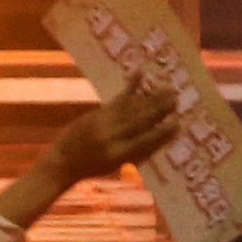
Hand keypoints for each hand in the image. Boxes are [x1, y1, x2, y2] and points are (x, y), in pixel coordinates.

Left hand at [45, 84, 185, 186]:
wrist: (62, 162)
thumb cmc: (91, 167)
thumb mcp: (116, 165)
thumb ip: (135, 153)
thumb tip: (157, 140)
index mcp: (122, 154)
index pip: (148, 141)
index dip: (164, 132)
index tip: (178, 122)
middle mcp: (115, 137)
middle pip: (142, 120)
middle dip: (161, 108)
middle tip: (176, 97)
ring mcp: (105, 123)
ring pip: (133, 107)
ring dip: (152, 96)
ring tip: (167, 87)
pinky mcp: (97, 113)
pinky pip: (117, 98)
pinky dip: (130, 85)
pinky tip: (139, 74)